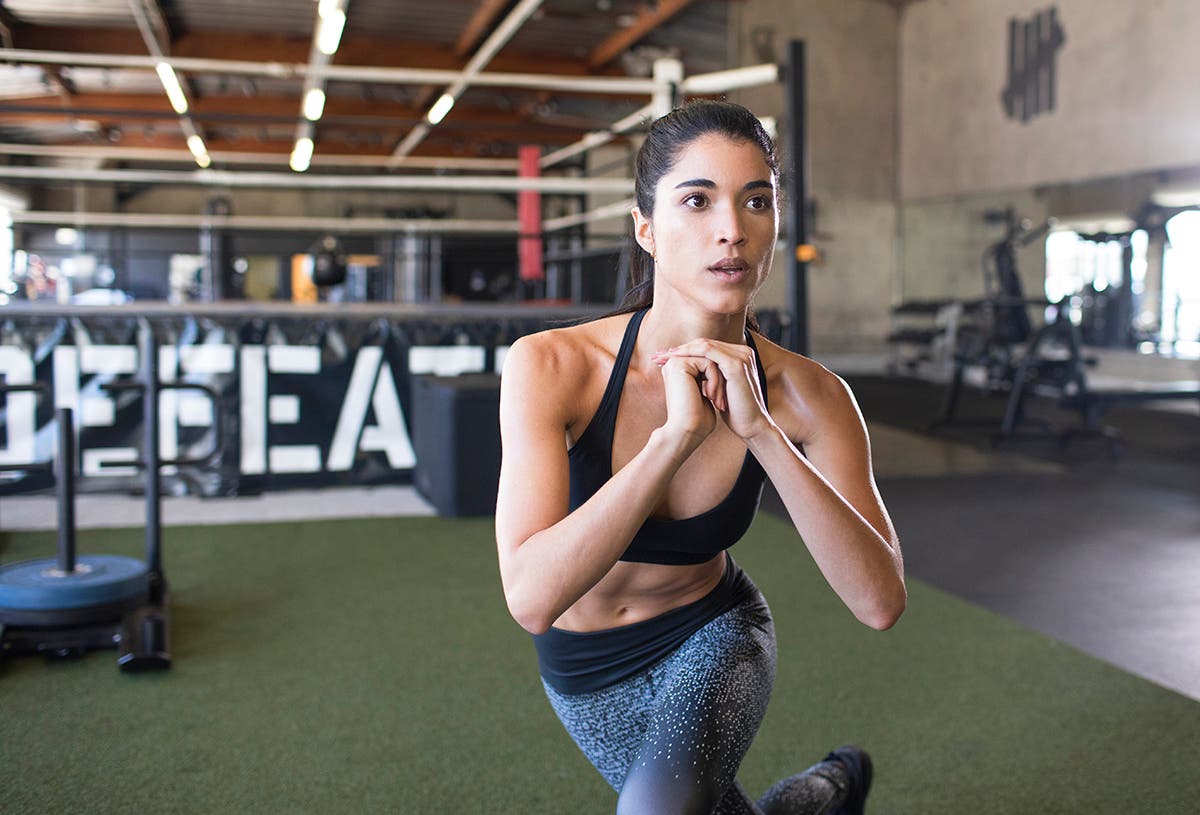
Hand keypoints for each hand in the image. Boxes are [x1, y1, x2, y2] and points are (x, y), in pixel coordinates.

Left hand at [652, 339, 774, 440]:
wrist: (751, 426)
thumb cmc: (735, 412)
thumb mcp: (720, 389)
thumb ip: (711, 377)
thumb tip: (690, 373)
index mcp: (738, 356)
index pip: (707, 348)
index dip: (684, 352)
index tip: (664, 359)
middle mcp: (742, 352)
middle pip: (704, 344)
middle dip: (679, 349)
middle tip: (658, 356)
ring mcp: (740, 355)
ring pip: (704, 345)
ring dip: (681, 350)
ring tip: (664, 357)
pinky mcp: (735, 364)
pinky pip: (708, 352)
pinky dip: (690, 354)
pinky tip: (676, 359)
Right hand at [657, 354, 718, 444]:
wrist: (687, 432)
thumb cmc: (699, 421)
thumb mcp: (707, 395)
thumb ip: (710, 379)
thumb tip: (724, 369)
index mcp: (678, 371)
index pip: (708, 364)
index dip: (719, 379)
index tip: (720, 402)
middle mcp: (674, 364)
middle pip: (710, 359)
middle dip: (720, 380)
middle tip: (720, 403)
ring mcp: (675, 362)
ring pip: (711, 360)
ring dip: (719, 381)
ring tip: (717, 401)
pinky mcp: (679, 364)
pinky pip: (709, 363)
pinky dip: (715, 380)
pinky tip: (711, 397)